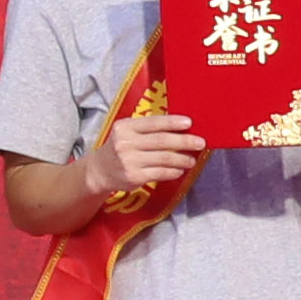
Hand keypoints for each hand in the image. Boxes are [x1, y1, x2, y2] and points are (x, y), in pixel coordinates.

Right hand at [86, 109, 205, 204]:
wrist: (100, 170)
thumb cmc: (120, 148)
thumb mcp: (127, 132)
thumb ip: (148, 129)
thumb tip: (180, 128)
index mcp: (125, 127)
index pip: (153, 123)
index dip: (172, 122)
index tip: (189, 123)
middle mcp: (126, 143)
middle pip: (162, 141)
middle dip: (184, 141)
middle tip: (200, 142)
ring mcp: (129, 161)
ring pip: (164, 158)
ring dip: (182, 159)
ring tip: (191, 159)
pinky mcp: (133, 177)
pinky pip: (160, 173)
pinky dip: (173, 171)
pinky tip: (179, 170)